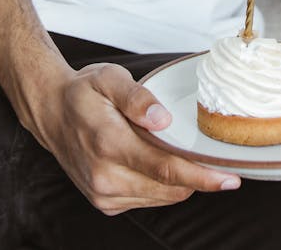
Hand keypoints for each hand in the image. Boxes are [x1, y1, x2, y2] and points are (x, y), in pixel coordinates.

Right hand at [33, 62, 239, 214]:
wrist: (51, 112)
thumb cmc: (83, 93)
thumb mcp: (109, 78)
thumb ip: (137, 97)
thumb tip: (162, 119)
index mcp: (108, 143)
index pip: (165, 168)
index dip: (202, 176)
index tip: (230, 178)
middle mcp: (105, 177)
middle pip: (169, 187)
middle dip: (199, 177)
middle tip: (217, 157)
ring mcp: (103, 194)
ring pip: (161, 197)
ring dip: (181, 181)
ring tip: (186, 154)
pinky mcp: (104, 202)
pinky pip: (148, 200)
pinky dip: (163, 186)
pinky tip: (161, 162)